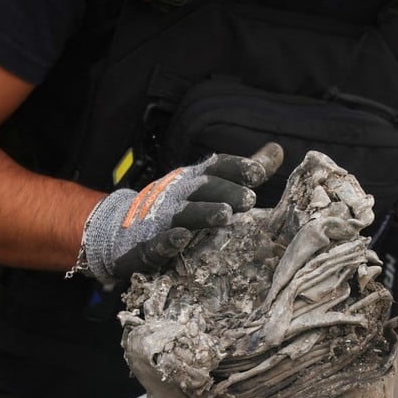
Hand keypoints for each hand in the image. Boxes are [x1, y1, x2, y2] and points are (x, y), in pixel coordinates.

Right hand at [80, 143, 282, 283]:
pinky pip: (156, 244)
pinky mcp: (144, 246)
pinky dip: (168, 241)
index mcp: (192, 181)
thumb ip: (242, 172)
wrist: (119, 228)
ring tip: (224, 215)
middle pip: (202, 189)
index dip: (235, 168)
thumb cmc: (174, 205)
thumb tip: (278, 151)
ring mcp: (158, 220)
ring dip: (203, 213)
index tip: (258, 173)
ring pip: (183, 214)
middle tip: (250, 199)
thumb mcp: (207, 185)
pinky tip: (182, 238)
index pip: (215, 168)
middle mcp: (176, 195)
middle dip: (225, 192)